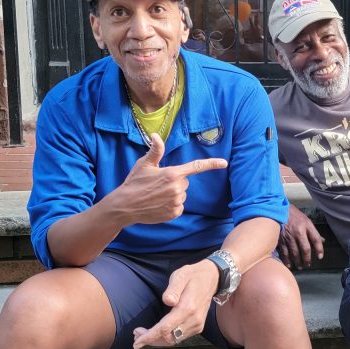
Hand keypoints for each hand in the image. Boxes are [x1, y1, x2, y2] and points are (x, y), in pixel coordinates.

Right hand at [108, 133, 227, 224]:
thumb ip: (155, 150)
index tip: (224, 163)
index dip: (212, 164)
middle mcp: (177, 188)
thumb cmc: (134, 183)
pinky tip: (159, 204)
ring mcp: (176, 201)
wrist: (125, 206)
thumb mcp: (144, 164)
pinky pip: (179, 206)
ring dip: (173, 194)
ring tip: (156, 195)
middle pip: (185, 182)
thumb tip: (156, 135)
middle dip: (175, 182)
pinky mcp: (174, 213)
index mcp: (173, 173)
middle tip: (158, 184)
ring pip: (182, 195)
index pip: (196, 167)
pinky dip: (171, 205)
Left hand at [133, 260, 217, 347]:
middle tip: (136, 334)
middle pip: (168, 338)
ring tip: (144, 334)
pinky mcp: (198, 326)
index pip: (165, 328)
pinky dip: (167, 338)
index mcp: (188, 307)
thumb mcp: (181, 275)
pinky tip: (158, 332)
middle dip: (151, 339)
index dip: (150, 336)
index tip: (137, 341)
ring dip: (158, 340)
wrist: (212, 277)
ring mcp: (197, 324)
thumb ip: (173, 289)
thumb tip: (168, 300)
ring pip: (174, 340)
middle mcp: (194, 319)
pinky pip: (180, 337)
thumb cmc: (193, 275)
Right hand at [278, 205, 323, 269]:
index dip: (319, 249)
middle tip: (308, 265)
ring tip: (300, 267)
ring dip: (298, 262)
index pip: (316, 239)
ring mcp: (289, 236)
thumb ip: (313, 232)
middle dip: (307, 259)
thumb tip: (323, 241)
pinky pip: (284, 252)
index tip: (320, 257)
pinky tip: (289, 265)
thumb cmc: (293, 215)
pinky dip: (286, 260)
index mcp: (306, 225)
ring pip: (294, 253)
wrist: (277, 208)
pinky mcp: (280, 239)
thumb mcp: (306, 220)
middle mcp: (298, 231)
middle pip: (305, 249)